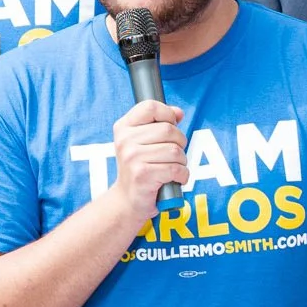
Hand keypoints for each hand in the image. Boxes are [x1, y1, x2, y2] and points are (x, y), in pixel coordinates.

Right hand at [106, 98, 187, 220]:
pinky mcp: (142, 175)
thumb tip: (178, 113)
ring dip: (182, 161)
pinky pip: (176, 168)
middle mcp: (125, 141)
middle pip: (169, 129)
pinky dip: (182, 175)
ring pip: (175, 150)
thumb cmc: (140, 168)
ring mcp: (132, 158)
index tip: (171, 125)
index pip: (150, 106)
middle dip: (180, 142)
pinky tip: (174, 179)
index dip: (167, 114)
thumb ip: (160, 123)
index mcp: (123, 128)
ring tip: (172, 168)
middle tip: (173, 154)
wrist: (128, 200)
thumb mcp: (144, 142)